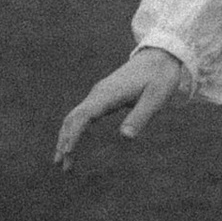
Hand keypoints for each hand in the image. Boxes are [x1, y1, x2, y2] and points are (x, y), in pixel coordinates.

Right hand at [53, 44, 184, 166]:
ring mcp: (99, 94)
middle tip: (61, 165)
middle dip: (64, 140)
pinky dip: (74, 130)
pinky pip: (83, 115)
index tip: (67, 151)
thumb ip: (140, 116)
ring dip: (66, 137)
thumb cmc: (160, 77)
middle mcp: (99, 93)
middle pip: (74, 117)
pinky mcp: (102, 97)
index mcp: (109, 93)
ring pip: (75, 116)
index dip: (74, 133)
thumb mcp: (156, 97)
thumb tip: (125, 138)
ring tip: (62, 162)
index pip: (84, 115)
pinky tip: (73, 145)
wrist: (160, 55)